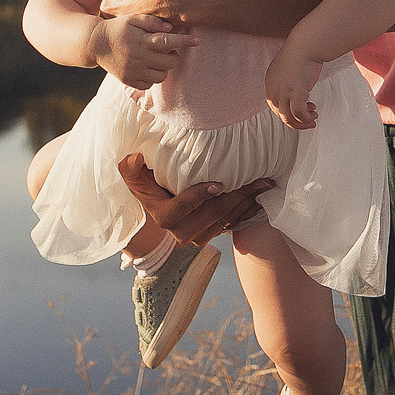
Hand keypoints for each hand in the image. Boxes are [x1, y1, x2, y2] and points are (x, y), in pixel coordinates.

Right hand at [92, 14, 197, 89]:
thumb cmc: (119, 28)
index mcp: (141, 41)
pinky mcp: (129, 81)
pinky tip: (145, 67)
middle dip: (173, 56)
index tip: (198, 41)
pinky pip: (149, 85)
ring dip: (163, 68)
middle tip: (166, 49)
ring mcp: (134, 71)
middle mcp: (139, 57)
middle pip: (169, 62)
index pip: (167, 41)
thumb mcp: (133, 18)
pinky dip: (151, 78)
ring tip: (155, 59)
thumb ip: (152, 22)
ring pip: (161, 76)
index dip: (184, 41)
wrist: (96, 44)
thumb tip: (170, 29)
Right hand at [118, 153, 273, 245]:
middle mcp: (180, 232)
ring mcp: (197, 236)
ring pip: (224, 222)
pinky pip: (231, 225)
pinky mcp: (210, 235)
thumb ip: (130, 167)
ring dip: (246, 204)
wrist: (158, 204)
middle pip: (211, 216)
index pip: (181, 209)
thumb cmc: (147, 184)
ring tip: (264, 186)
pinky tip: (261, 197)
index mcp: (163, 217)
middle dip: (236, 197)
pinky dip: (247, 212)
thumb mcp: (134, 175)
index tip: (218, 182)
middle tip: (258, 180)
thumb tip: (133, 158)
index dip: (199, 197)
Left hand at [264, 46, 322, 129]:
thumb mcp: (288, 69)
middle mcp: (273, 89)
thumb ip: (288, 79)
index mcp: (270, 83)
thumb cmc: (301, 53)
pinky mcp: (294, 93)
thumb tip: (298, 88)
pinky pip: (298, 114)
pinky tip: (312, 114)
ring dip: (301, 122)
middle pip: (280, 114)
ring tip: (312, 119)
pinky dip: (305, 118)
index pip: (274, 106)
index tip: (301, 110)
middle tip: (308, 119)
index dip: (288, 111)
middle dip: (295, 120)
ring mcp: (282, 92)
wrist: (306, 45)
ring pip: (287, 118)